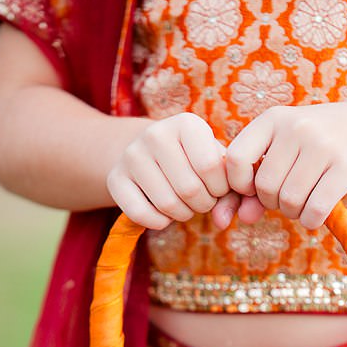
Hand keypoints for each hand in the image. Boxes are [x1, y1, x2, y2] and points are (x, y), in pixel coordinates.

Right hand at [106, 113, 236, 228]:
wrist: (148, 152)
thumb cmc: (192, 160)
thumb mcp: (215, 163)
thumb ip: (231, 191)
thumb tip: (222, 222)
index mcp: (186, 123)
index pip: (210, 166)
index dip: (220, 188)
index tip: (219, 189)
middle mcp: (155, 134)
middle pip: (189, 188)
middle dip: (203, 204)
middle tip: (202, 201)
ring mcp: (131, 156)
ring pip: (166, 204)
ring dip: (183, 214)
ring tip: (186, 207)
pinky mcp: (115, 178)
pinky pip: (140, 214)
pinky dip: (159, 223)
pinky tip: (164, 215)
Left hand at [224, 102, 346, 228]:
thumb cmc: (317, 145)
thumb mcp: (284, 151)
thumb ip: (255, 185)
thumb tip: (243, 218)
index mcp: (273, 118)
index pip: (235, 158)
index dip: (239, 183)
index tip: (253, 188)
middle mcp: (298, 127)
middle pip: (265, 186)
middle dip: (272, 202)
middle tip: (288, 195)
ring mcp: (324, 145)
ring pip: (289, 201)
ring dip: (293, 212)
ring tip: (305, 201)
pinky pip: (315, 209)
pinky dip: (311, 220)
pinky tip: (316, 214)